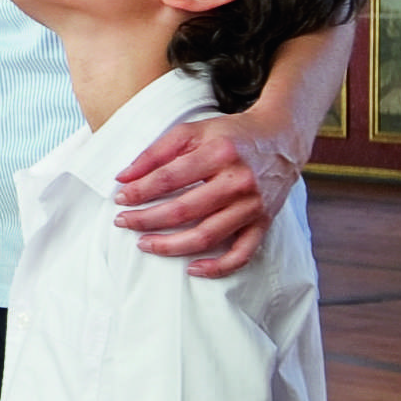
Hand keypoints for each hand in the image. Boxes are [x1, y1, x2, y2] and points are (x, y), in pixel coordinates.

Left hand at [116, 110, 298, 276]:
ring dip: (170, 246)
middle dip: (146, 219)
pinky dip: (217, 268)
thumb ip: (156, 151)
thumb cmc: (230, 135)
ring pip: (206, 236)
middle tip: (123, 222)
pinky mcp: (263, 223)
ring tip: (144, 244)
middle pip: (184, 211)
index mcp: (219, 153)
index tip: (120, 197)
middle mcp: (238, 181)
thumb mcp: (193, 131)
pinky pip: (241, 254)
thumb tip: (124, 177)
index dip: (140, 190)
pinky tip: (192, 268)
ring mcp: (252, 206)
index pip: (169, 178)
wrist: (280, 139)